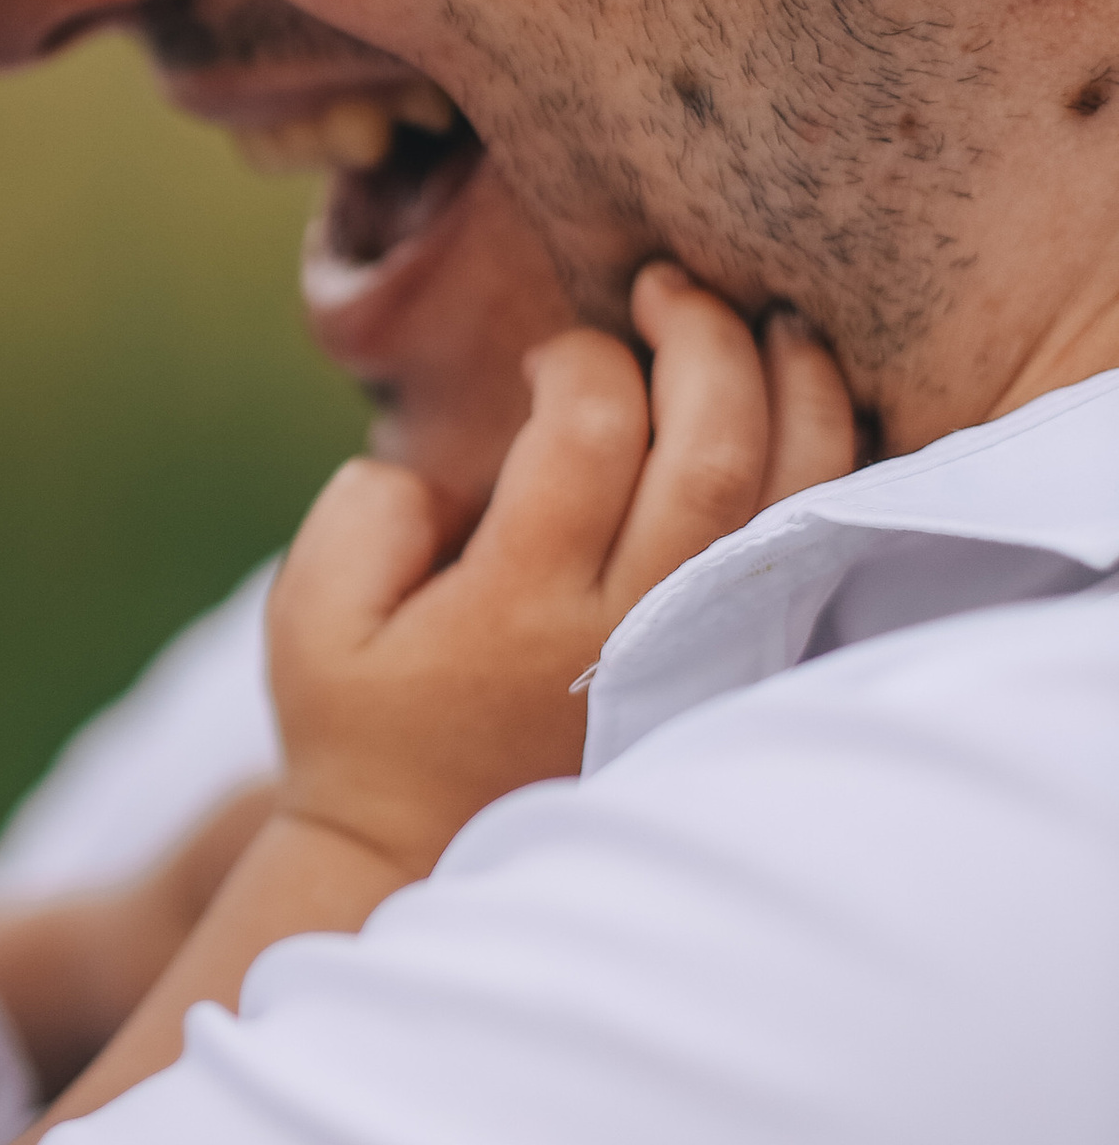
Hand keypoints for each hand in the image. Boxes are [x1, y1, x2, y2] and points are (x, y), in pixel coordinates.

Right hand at [266, 265, 854, 887]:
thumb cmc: (364, 725)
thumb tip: (453, 462)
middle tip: (670, 286)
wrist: (424, 858)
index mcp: (521, 605)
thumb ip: (365, 510)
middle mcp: (630, 631)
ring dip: (797, 385)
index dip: (581, 358)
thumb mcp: (309, 617)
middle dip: (705, 336)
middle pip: (719, 449)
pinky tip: (806, 406)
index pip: (592, 430)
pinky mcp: (742, 670)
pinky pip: (820, 547)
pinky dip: (835, 462)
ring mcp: (703, 656)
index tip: (554, 358)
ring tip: (763, 324)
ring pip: (797, 493)